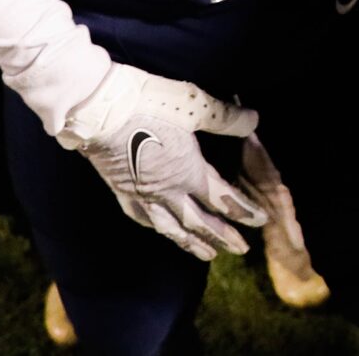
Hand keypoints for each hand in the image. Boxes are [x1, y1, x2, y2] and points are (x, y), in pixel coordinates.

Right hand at [65, 64, 264, 259]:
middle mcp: (167, 191)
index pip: (223, 200)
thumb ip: (226, 118)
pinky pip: (143, 218)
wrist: (97, 110)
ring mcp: (142, 195)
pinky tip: (163, 230)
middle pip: (199, 222)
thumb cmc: (148, 103)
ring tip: (207, 255)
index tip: (260, 221)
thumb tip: (254, 121)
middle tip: (241, 250)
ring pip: (171, 228)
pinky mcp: (121, 191)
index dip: (244, 211)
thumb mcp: (194, 106)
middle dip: (222, 236)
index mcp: (188, 172)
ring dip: (192, 243)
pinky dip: (159, 228)